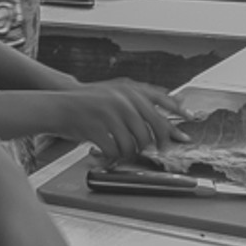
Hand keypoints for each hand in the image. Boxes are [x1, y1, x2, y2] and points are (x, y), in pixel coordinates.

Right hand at [51, 79, 189, 157]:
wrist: (59, 106)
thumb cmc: (88, 102)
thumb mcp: (115, 92)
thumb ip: (140, 98)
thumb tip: (175, 102)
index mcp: (129, 90)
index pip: (161, 102)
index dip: (176, 117)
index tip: (186, 130)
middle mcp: (122, 99)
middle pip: (152, 128)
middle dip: (157, 143)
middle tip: (158, 150)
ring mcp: (109, 113)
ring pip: (134, 143)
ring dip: (130, 151)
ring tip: (122, 149)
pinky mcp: (97, 128)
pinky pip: (115, 150)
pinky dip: (114, 156)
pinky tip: (108, 153)